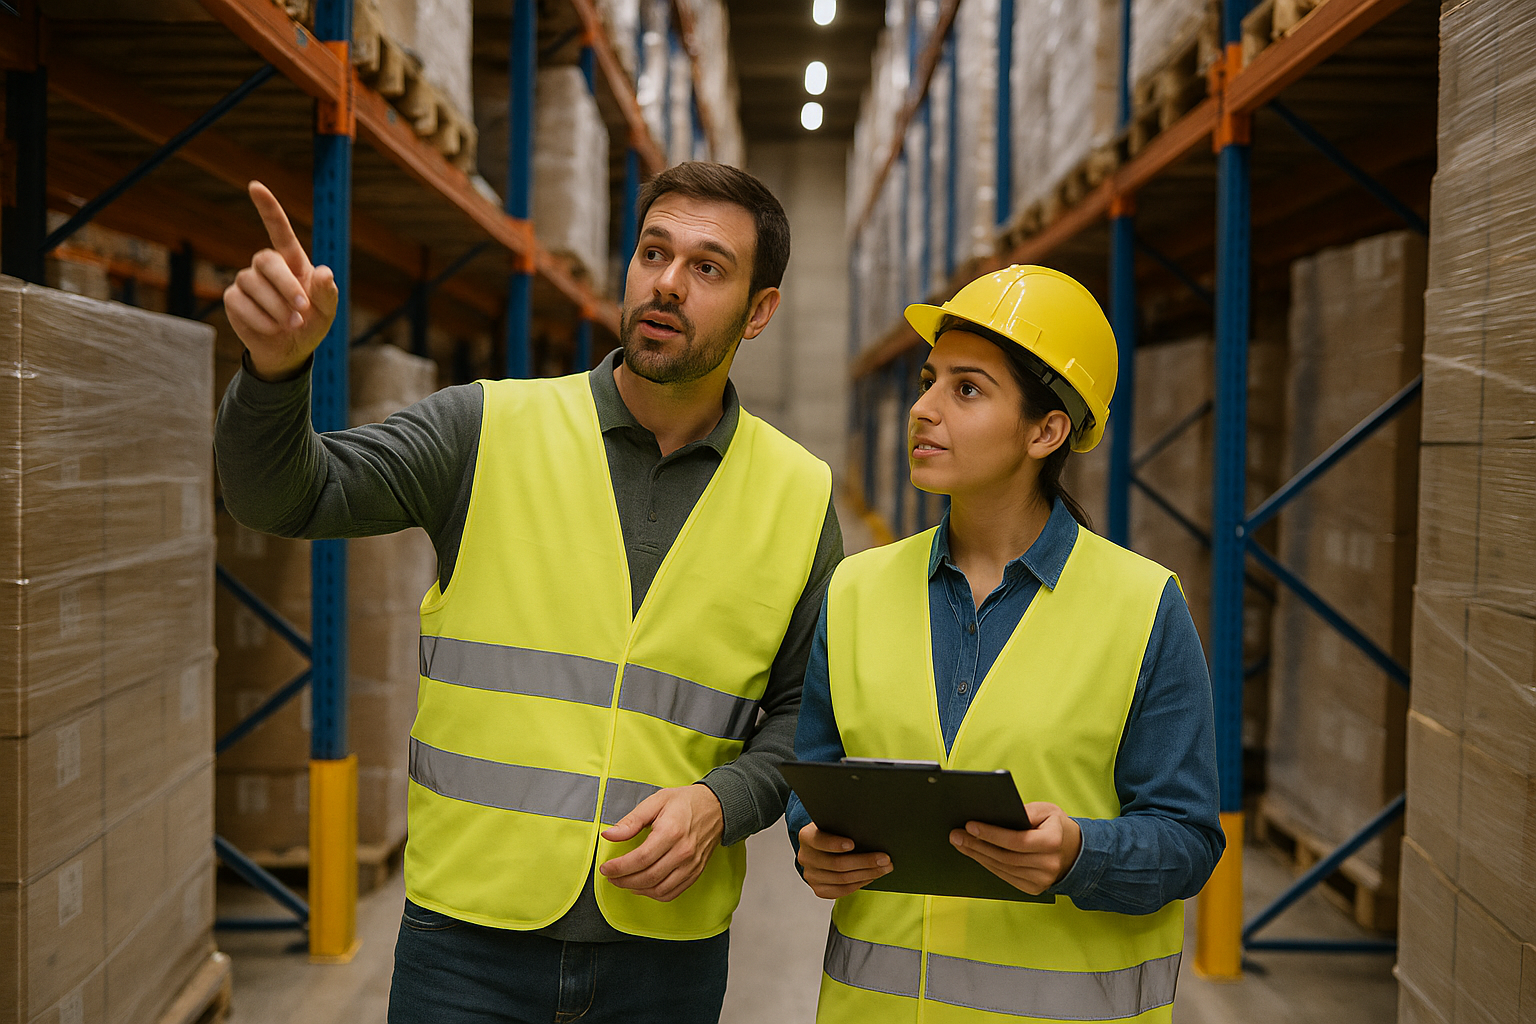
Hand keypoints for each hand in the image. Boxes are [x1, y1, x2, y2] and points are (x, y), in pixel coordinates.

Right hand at [223, 181, 339, 381]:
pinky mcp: (233, 299)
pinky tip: (272, 328)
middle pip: (266, 259)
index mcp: (292, 262)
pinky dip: (259, 319)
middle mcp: (267, 266)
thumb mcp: (327, 311)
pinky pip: (239, 302)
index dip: (268, 208)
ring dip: (276, 307)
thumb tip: (324, 271)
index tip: (255, 186)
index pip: (279, 230)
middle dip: (286, 285)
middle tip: (302, 309)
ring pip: (252, 283)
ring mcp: (247, 281)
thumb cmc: (311, 324)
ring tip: (291, 325)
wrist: (290, 350)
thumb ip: (327, 293)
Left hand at [598, 784, 724, 901]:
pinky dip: (654, 894)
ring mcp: (691, 865)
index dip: (619, 867)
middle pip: (648, 877)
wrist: (716, 807)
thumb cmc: (685, 803)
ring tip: (624, 882)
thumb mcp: (656, 802)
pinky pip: (672, 892)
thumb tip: (609, 835)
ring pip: (659, 889)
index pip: (641, 858)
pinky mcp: (695, 872)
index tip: (605, 869)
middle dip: (624, 880)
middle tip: (611, 877)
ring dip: (637, 889)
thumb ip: (632, 820)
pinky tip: (643, 887)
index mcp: (671, 832)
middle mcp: (683, 851)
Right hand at [796, 822, 891, 899]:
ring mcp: (811, 875)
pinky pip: (841, 891)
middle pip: (836, 864)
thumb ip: (845, 826)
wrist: (821, 848)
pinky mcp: (819, 889)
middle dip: (864, 861)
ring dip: (867, 874)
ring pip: (842, 879)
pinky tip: (871, 877)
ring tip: (884, 868)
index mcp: (806, 836)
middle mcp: (805, 857)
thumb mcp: (835, 823)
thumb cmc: (834, 831)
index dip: (834, 843)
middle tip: (884, 859)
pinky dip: (859, 884)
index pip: (819, 840)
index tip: (853, 843)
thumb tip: (871, 831)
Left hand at [949, 801, 1081, 895]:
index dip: (991, 834)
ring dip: (978, 856)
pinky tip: (975, 854)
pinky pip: (1005, 877)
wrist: (1074, 851)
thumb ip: (1025, 811)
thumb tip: (995, 814)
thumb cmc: (1055, 826)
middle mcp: (1048, 864)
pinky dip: (988, 865)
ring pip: (1002, 868)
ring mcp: (1041, 880)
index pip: (1016, 840)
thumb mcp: (1046, 811)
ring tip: (960, 843)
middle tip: (956, 835)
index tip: (970, 825)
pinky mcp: (1033, 889)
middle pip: (1005, 857)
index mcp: (1052, 841)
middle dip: (977, 845)